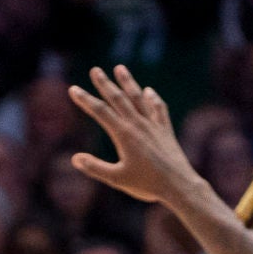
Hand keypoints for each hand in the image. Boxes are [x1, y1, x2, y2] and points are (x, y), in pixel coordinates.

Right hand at [67, 65, 192, 206]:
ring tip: (119, 68)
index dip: (85, 100)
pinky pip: (158, 109)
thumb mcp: (117, 179)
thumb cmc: (147, 185)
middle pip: (119, 99)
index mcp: (124, 134)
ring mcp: (153, 126)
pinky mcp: (165, 131)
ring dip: (128, 82)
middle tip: (95, 70)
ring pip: (138, 98)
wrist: (178, 185)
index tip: (73, 89)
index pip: (100, 112)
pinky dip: (152, 99)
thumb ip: (95, 168)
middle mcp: (138, 125)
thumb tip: (75, 158)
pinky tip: (149, 92)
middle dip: (105, 84)